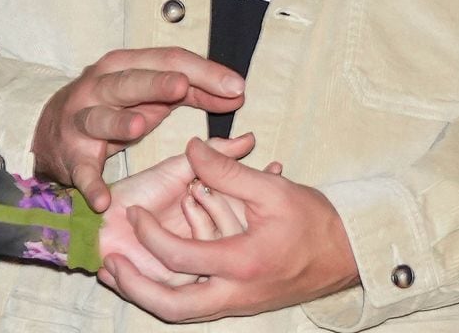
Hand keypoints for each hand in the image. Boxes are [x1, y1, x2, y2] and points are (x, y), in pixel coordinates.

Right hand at [33, 48, 244, 211]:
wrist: (54, 131)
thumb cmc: (115, 107)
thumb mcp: (152, 95)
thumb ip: (194, 92)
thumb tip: (236, 91)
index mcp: (125, 65)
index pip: (166, 60)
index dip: (201, 72)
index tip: (235, 86)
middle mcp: (100, 86)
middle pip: (130, 81)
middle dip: (156, 83)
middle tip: (181, 85)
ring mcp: (82, 120)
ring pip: (99, 117)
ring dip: (117, 121)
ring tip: (137, 126)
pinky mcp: (72, 156)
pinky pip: (82, 171)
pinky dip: (90, 184)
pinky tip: (102, 199)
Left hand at [104, 138, 358, 321]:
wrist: (349, 255)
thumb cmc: (314, 220)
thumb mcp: (271, 189)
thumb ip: (226, 170)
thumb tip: (191, 145)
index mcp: (243, 263)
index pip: (181, 257)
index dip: (151, 234)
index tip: (136, 212)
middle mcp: (237, 292)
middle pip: (173, 307)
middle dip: (136, 289)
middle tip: (109, 265)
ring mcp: (238, 303)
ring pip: (182, 313)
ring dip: (147, 294)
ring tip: (117, 272)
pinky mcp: (240, 303)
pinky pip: (197, 305)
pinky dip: (170, 291)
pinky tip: (150, 272)